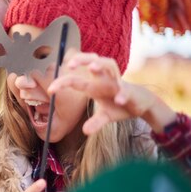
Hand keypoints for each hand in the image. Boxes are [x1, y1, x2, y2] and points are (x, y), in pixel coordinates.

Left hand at [48, 52, 175, 133]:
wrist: (142, 104)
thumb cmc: (118, 106)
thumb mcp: (105, 116)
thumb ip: (95, 123)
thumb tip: (85, 132)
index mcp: (93, 85)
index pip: (74, 80)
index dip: (62, 83)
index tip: (50, 90)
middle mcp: (104, 79)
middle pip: (92, 60)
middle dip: (81, 59)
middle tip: (70, 64)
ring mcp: (117, 82)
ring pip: (110, 65)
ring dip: (101, 65)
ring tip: (92, 67)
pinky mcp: (130, 90)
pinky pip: (125, 89)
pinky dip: (122, 94)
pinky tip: (119, 100)